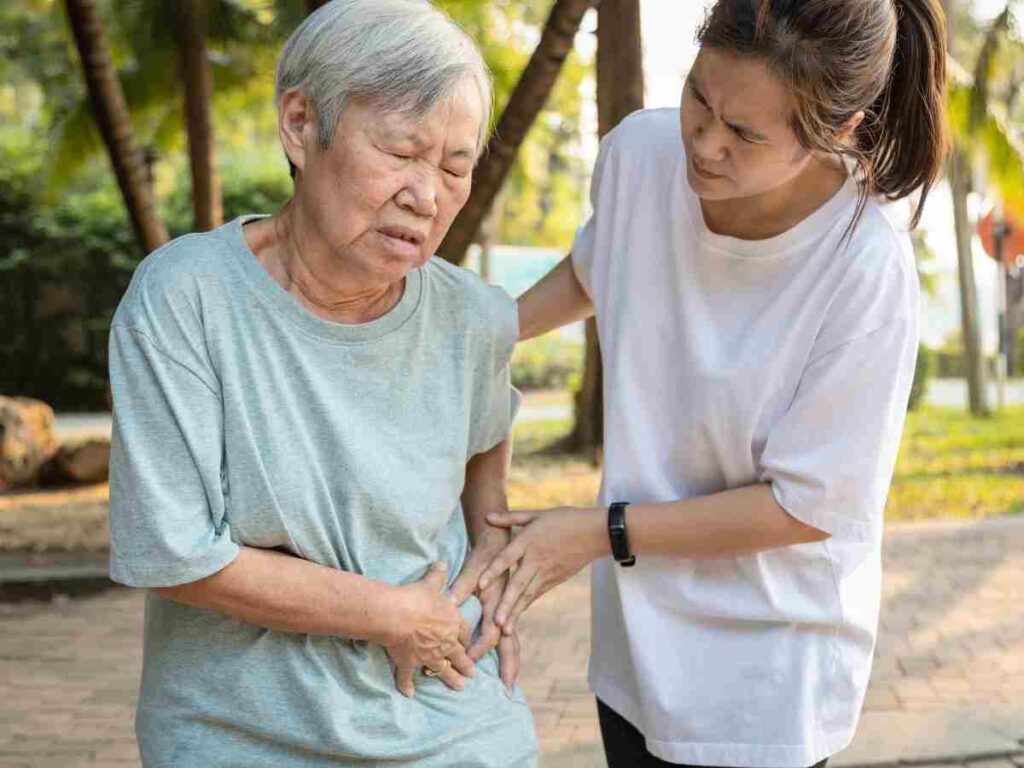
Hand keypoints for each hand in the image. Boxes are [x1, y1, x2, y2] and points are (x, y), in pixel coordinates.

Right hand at [383, 562, 475, 696]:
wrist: (397, 615)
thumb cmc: (417, 597)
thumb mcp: (431, 583)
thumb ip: (438, 575)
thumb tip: (442, 562)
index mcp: (453, 624)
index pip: (465, 634)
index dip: (467, 640)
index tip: (470, 645)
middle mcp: (445, 643)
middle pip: (459, 656)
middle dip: (466, 665)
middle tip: (472, 674)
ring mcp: (428, 656)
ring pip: (443, 671)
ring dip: (451, 679)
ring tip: (459, 687)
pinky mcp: (409, 664)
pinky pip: (408, 678)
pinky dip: (407, 686)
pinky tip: (409, 693)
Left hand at [449, 534, 519, 688]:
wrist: (500, 539)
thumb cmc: (485, 553)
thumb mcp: (473, 568)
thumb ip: (460, 586)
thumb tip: (448, 602)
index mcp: (499, 601)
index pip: (491, 632)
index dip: (479, 648)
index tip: (468, 660)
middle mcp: (507, 608)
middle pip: (510, 642)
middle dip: (509, 664)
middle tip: (508, 687)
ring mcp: (510, 608)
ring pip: (514, 640)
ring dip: (511, 659)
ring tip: (510, 680)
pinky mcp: (509, 608)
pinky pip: (511, 633)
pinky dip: (509, 648)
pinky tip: (506, 659)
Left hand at [479, 507, 606, 635]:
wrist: (595, 533)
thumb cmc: (564, 519)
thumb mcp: (537, 514)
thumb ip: (511, 518)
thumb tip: (486, 516)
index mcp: (529, 541)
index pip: (507, 558)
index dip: (493, 571)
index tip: (480, 585)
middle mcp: (536, 560)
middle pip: (518, 584)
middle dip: (506, 604)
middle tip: (495, 622)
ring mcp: (546, 572)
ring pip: (528, 595)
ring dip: (515, 612)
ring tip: (504, 630)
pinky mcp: (554, 580)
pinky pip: (536, 595)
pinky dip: (525, 607)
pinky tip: (515, 619)